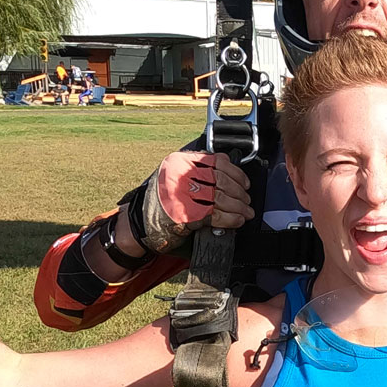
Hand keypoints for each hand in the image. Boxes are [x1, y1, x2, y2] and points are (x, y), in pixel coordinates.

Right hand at [137, 150, 254, 251]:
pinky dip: (230, 218)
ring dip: (239, 207)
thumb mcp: (174, 178)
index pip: (216, 161)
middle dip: (239, 192)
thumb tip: (229, 175)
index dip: (236, 172)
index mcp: (179, 162)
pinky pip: (215, 215)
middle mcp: (180, 176)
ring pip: (221, 198)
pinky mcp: (186, 215)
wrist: (139, 225)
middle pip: (221, 180)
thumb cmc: (160, 203)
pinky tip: (237, 220)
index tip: (244, 182)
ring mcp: (182, 195)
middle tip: (246, 200)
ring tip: (245, 212)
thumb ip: (197, 172)